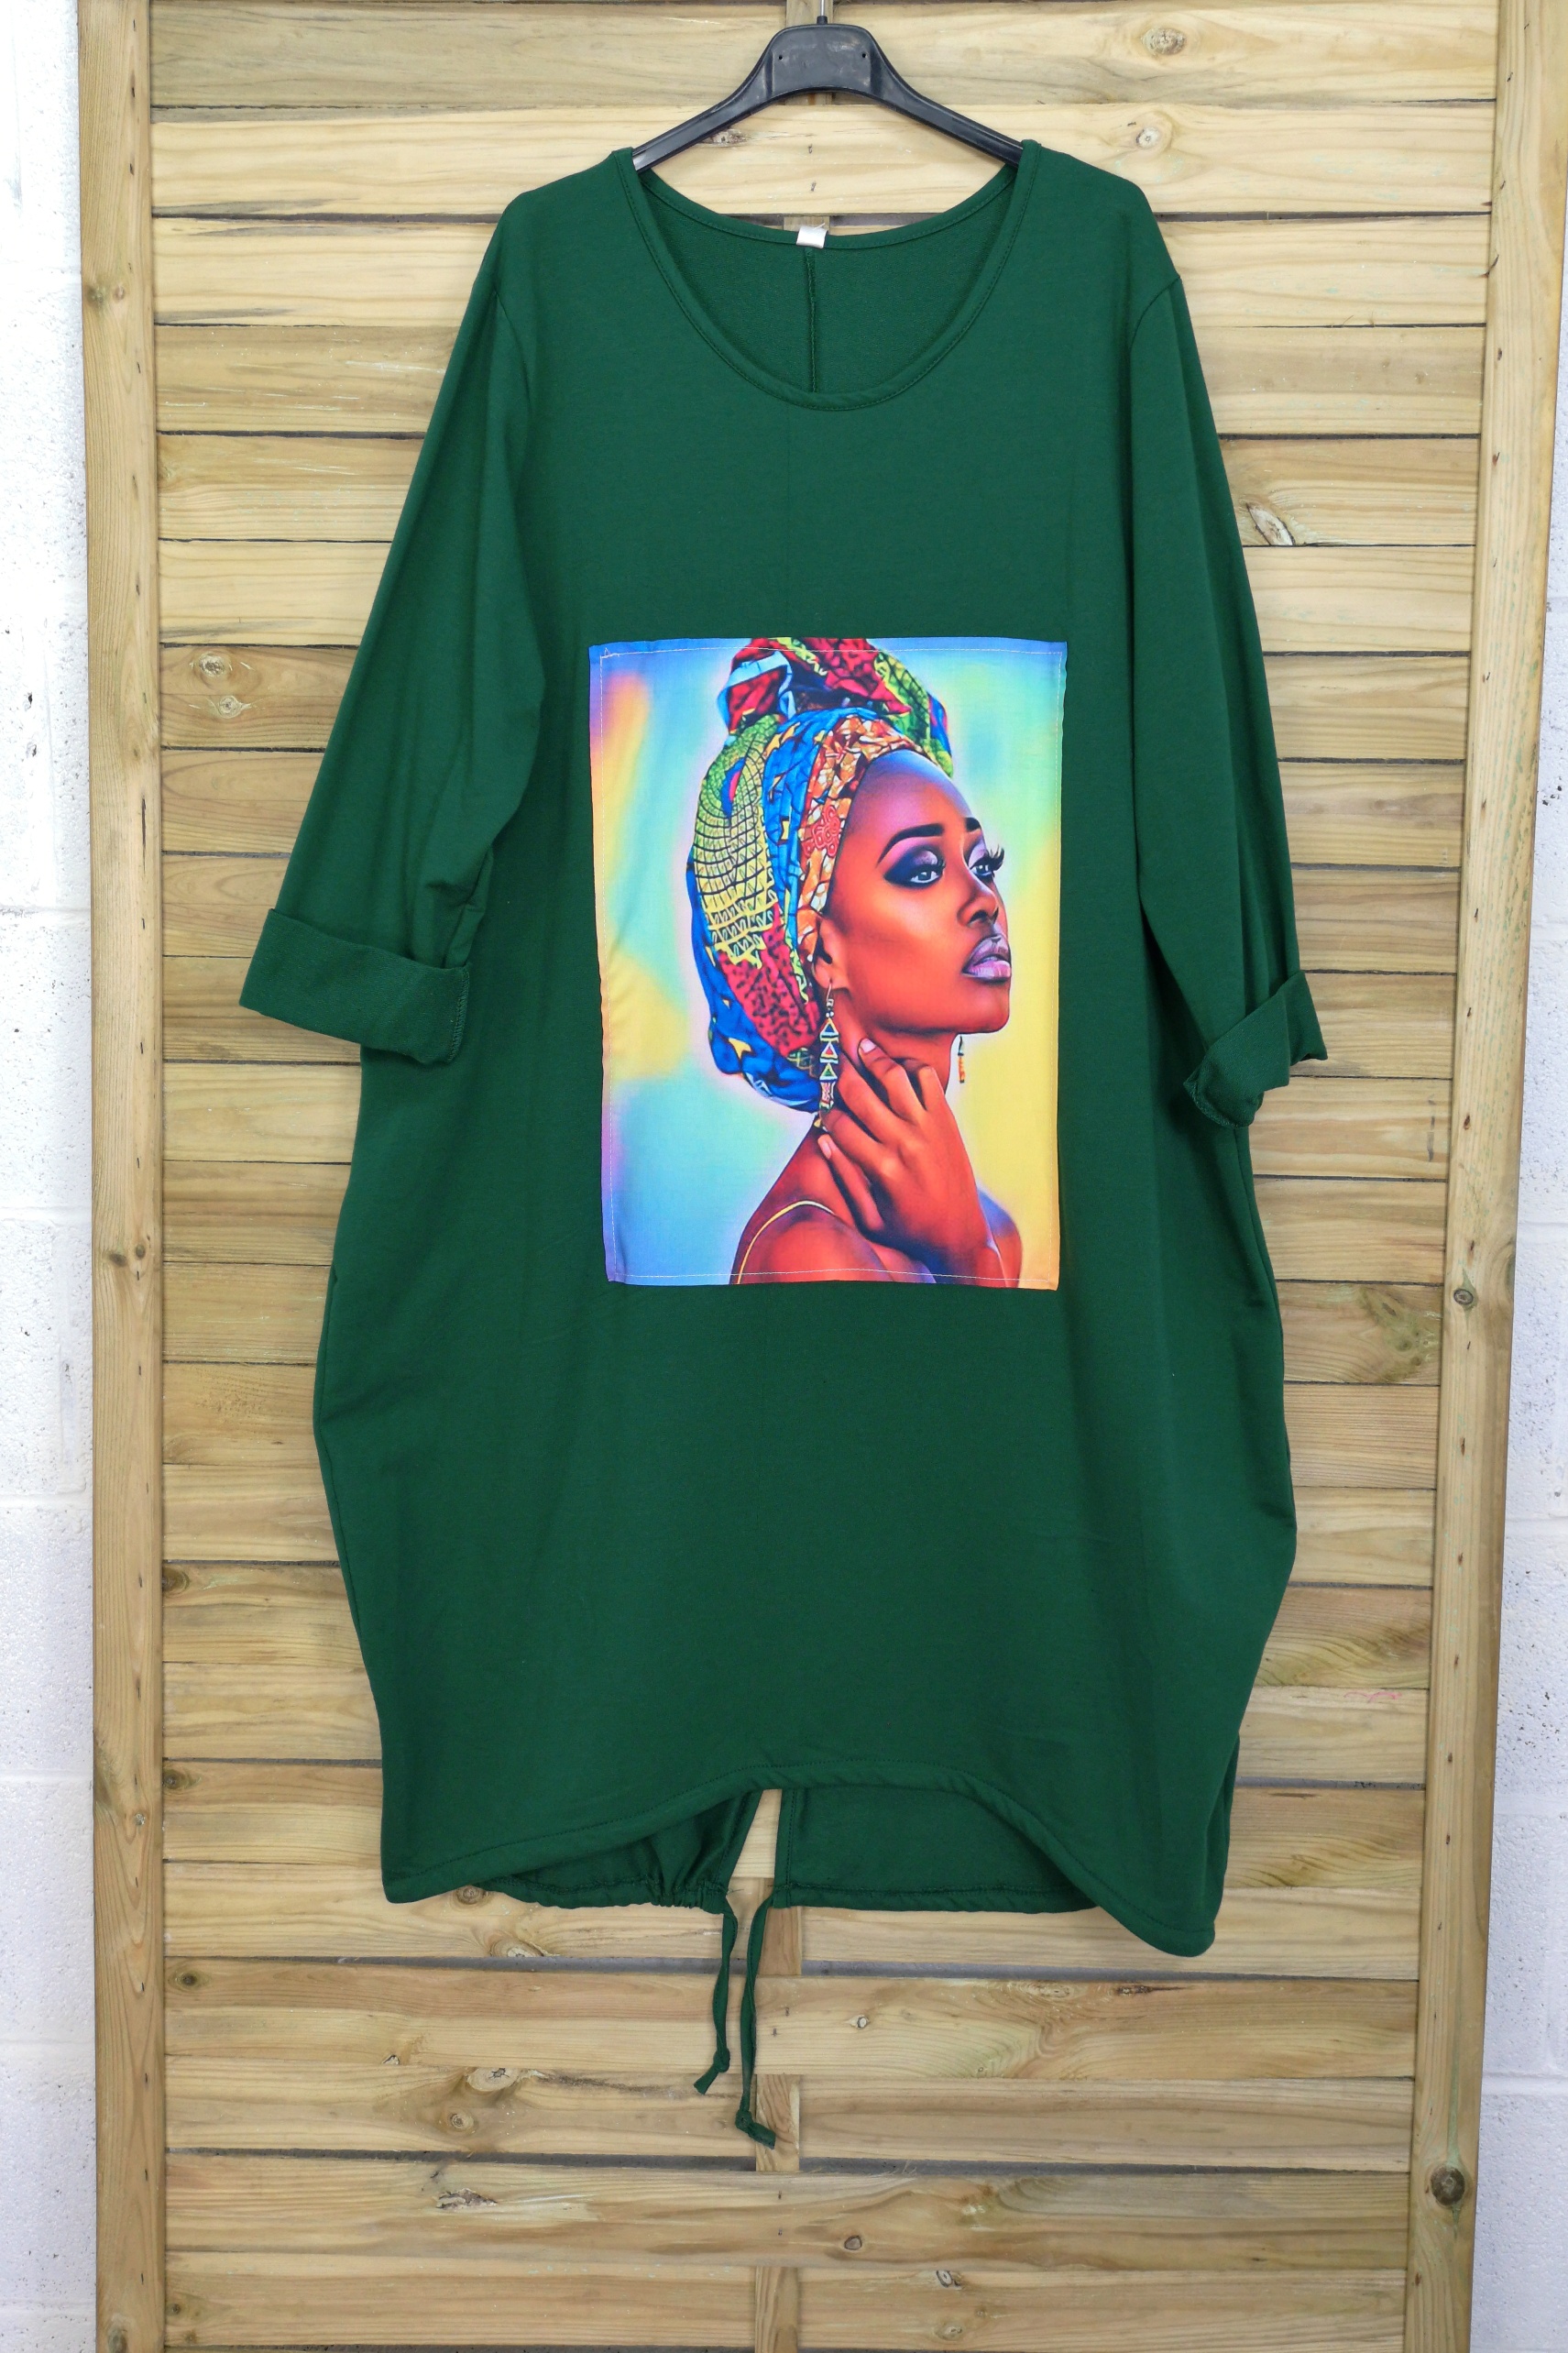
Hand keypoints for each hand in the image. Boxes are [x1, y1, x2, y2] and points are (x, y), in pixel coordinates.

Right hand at [819, 1038, 1004, 1281]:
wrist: (959, 1231)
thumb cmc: (908, 1229)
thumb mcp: (868, 1217)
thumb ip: (845, 1178)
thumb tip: (823, 1141)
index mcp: (880, 1168)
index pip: (839, 1126)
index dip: (825, 1115)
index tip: (823, 1110)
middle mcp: (903, 1142)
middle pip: (860, 1095)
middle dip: (840, 1077)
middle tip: (832, 1063)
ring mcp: (927, 1127)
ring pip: (894, 1078)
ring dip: (874, 1060)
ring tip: (863, 1048)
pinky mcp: (945, 1119)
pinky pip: (928, 1079)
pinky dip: (911, 1067)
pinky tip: (899, 1068)